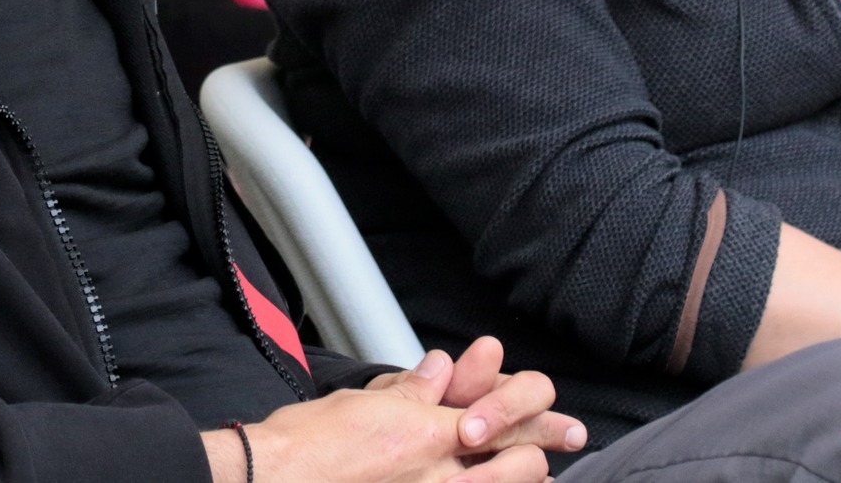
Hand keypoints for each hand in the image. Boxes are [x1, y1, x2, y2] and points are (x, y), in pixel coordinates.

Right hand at [202, 340, 585, 482]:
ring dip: (521, 479)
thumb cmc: (307, 443)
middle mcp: (437, 472)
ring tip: (534, 472)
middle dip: (542, 451)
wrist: (274, 478)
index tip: (566, 425)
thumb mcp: (360, 403)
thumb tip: (437, 370)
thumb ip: (407, 390)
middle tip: (566, 440)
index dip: (536, 417)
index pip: (498, 418)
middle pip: (516, 463)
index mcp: (425, 432)